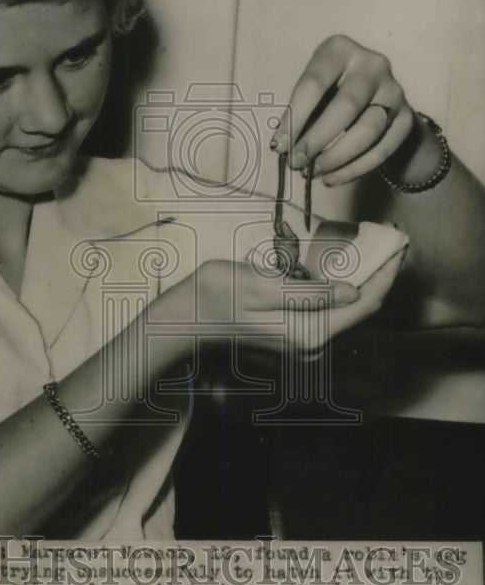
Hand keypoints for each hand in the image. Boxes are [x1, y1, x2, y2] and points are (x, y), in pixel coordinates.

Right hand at [156, 251, 404, 356]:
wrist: (186, 318)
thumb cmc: (216, 296)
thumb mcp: (261, 285)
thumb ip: (310, 293)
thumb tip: (351, 292)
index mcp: (309, 333)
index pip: (365, 303)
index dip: (386, 272)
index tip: (398, 241)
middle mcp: (314, 345)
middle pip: (364, 310)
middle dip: (382, 275)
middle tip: (393, 239)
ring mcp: (306, 344)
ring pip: (351, 312)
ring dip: (367, 281)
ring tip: (377, 249)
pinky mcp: (298, 336)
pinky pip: (335, 313)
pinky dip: (347, 290)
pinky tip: (349, 268)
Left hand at [272, 34, 415, 185]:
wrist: (375, 101)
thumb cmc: (329, 95)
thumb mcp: (312, 94)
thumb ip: (299, 115)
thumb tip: (283, 148)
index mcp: (340, 50)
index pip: (314, 84)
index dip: (294, 118)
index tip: (278, 147)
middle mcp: (372, 64)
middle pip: (345, 106)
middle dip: (316, 140)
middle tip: (296, 163)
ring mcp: (394, 90)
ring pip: (367, 130)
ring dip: (336, 157)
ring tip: (312, 172)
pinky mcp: (407, 118)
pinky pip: (382, 149)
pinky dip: (354, 169)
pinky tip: (332, 178)